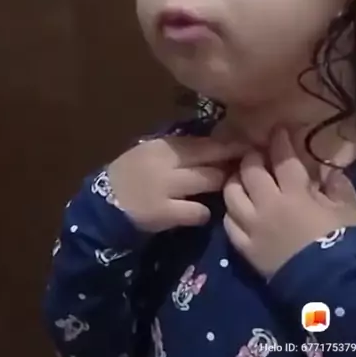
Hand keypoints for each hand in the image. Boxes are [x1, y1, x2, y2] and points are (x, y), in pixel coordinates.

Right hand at [108, 135, 245, 232]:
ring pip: (208, 181)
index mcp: (164, 145)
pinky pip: (197, 211)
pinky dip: (202, 213)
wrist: (104, 205)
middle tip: (244, 172)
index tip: (250, 147)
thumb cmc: (131, 177)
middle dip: (230, 165)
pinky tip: (200, 214)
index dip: (231, 145)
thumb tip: (219, 146)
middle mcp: (165, 161)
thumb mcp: (152, 154)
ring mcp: (164, 187)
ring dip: (221, 187)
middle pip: (212, 159)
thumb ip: (181, 150)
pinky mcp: (163, 212)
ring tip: (227, 191)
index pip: (206, 142)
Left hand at [223, 129, 355, 278]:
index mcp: (295, 193)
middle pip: (250, 170)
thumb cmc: (341, 244)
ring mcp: (252, 226)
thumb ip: (336, 185)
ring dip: (234, 180)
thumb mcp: (348, 210)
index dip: (279, 141)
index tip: (277, 130)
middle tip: (257, 153)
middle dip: (252, 156)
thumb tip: (326, 169)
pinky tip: (236, 207)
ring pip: (231, 194)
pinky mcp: (244, 247)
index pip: (282, 158)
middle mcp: (268, 205)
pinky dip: (231, 211)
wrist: (327, 285)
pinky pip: (229, 223)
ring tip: (241, 177)